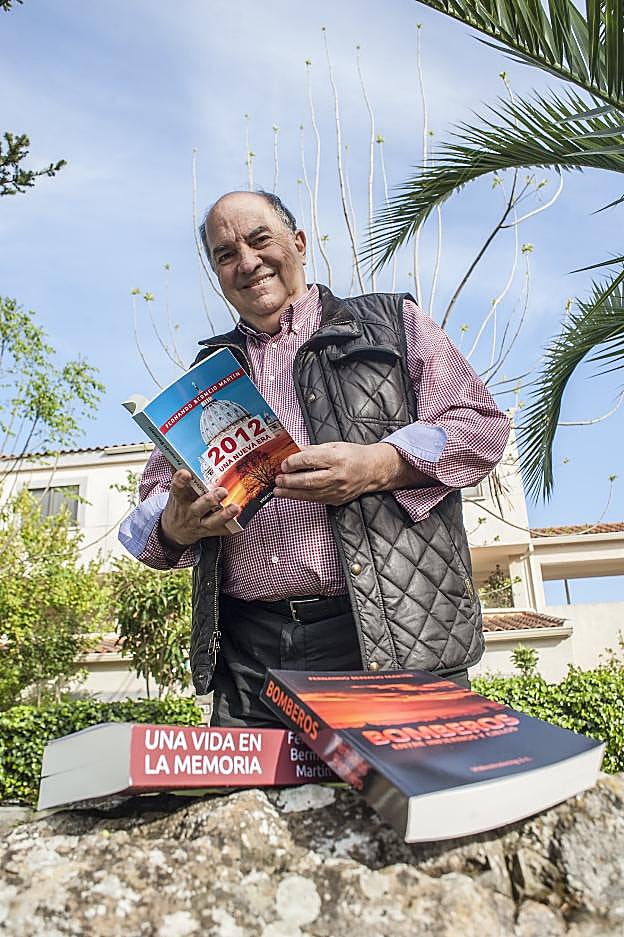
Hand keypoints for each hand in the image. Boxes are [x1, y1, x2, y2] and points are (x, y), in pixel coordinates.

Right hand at [160, 470, 240, 545]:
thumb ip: (179, 473)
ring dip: (225, 515)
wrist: (174, 531)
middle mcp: (189, 513)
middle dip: (211, 500)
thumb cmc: (179, 504)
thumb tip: (178, 452)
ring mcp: (199, 524)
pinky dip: (232, 526)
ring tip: (235, 507)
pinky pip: (222, 531)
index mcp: (180, 500)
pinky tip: (243, 521)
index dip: (181, 481)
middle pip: (199, 507)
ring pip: (212, 521)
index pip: (177, 489)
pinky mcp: (209, 532)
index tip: (186, 473)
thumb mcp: (175, 491)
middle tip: (222, 491)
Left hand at [274, 442, 428, 505]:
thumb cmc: (353, 455)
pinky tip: (292, 495)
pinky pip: (317, 499)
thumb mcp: (334, 445)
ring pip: (311, 493)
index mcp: (337, 458)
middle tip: (278, 480)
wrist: (372, 470)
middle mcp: (338, 475)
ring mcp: (338, 490)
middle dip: (290, 481)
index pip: (310, 460)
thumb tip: (294, 451)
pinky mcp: (337, 499)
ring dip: (292, 493)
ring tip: (279, 491)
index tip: (284, 464)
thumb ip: (313, 450)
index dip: (294, 463)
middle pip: (309, 480)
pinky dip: (303, 497)